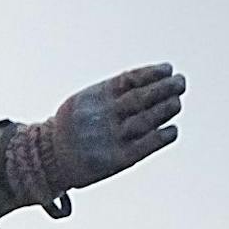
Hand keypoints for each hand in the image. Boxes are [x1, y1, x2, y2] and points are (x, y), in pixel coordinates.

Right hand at [2, 63, 184, 207]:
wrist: (48, 159)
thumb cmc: (73, 127)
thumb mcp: (83, 102)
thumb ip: (112, 92)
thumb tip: (153, 80)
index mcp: (93, 98)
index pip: (129, 80)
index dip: (152, 73)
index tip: (169, 69)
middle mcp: (102, 116)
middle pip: (142, 98)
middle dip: (166, 88)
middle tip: (180, 82)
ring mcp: (110, 137)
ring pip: (147, 119)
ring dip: (167, 108)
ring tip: (176, 102)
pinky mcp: (118, 159)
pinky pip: (147, 145)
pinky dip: (163, 136)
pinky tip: (171, 130)